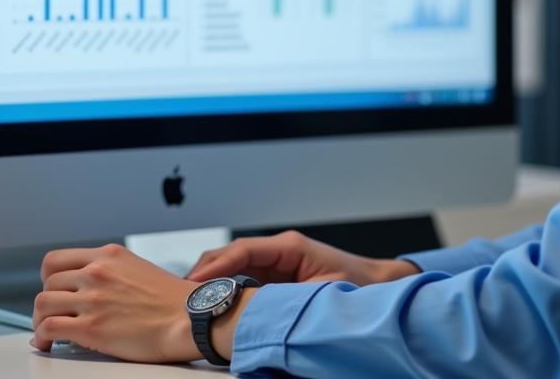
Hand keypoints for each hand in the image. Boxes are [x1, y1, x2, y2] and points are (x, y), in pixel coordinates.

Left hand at [31, 243, 198, 362]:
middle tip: (51, 314)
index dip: (49, 278)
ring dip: (40, 320)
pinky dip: (43, 337)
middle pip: (48, 281)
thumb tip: (92, 287)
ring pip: (42, 303)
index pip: (56, 259)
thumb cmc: (171, 299)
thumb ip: (111, 272)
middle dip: (47, 300)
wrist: (190, 317)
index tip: (53, 290)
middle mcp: (97, 272)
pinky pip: (50, 328)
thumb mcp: (137, 269)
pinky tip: (48, 343)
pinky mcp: (92, 328)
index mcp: (108, 255)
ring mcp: (93, 299)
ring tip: (46, 332)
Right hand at [187, 229, 420, 285]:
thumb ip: (294, 300)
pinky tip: (212, 304)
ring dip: (212, 281)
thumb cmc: (359, 286)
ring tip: (190, 302)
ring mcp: (275, 263)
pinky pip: (242, 279)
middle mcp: (279, 252)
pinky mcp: (274, 277)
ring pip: (233, 267)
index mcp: (290, 247)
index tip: (197, 282)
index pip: (244, 250)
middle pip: (231, 255)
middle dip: (205, 272)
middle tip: (181, 295)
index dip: (218, 265)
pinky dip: (224, 289)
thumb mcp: (325, 293)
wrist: (378, 286)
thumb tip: (266, 312)